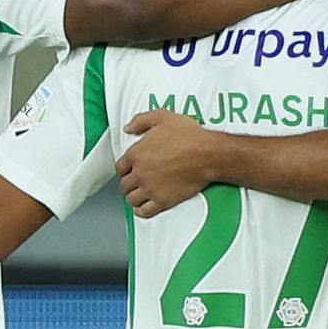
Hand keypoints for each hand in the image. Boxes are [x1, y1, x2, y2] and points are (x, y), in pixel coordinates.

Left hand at [117, 109, 233, 213]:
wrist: (207, 154)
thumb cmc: (189, 136)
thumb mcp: (162, 117)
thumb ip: (141, 121)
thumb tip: (128, 128)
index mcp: (136, 154)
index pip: (120, 167)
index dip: (124, 169)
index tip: (129, 170)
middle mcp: (140, 173)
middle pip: (124, 185)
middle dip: (128, 184)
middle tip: (134, 183)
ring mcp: (150, 188)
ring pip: (131, 199)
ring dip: (133, 197)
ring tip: (138, 196)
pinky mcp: (162, 201)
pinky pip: (144, 211)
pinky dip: (141, 211)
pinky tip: (142, 208)